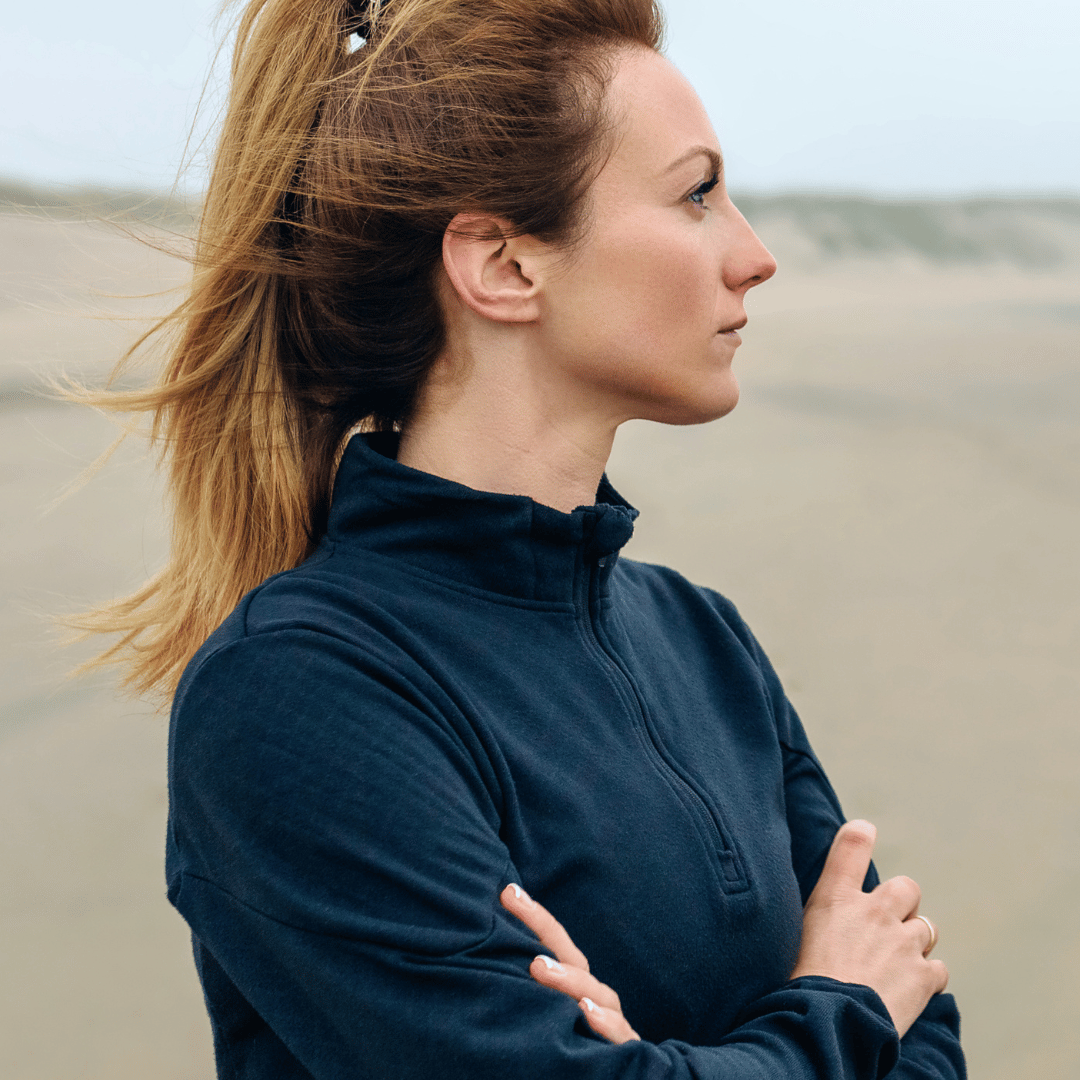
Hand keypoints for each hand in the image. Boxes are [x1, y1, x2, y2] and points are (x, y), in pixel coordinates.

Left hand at [500, 883, 639, 1043]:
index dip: (533, 917)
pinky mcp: (624, 1051)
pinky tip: (587, 1012)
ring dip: (568, 979)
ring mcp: (611, 1021)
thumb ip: (528, 983)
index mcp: (574, 984)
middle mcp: (593, 997)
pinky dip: (605, 1023)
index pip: (554, 943)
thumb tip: (485, 952)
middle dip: (545, 935)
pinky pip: (618, 1036)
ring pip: (595, 994)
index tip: (508, 892)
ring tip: (540, 967)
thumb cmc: (570, 1043)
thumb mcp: (547, 1010)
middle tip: (513, 911)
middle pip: (573, 961)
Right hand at [790, 820, 948, 1037]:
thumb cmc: (801, 982)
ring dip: (914, 943)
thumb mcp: (800, 933)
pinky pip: (938, 969)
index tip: (865, 832)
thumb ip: (825, 914)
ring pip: (926, 928)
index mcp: (836, 897)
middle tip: (887, 928)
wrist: (827, 1022)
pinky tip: (908, 991)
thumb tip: (830, 914)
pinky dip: (927, 978)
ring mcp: (903, 942)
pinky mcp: (923, 976)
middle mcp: (874, 911)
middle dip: (903, 904)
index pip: (853, 843)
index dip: (861, 834)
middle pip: (906, 887)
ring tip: (894, 966)